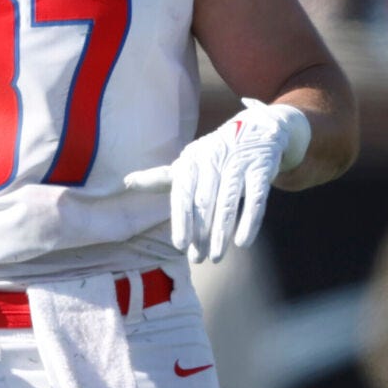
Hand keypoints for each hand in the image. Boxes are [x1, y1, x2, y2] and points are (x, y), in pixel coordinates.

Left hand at [123, 98, 309, 262]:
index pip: (183, 193)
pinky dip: (250, 221)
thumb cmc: (214, 154)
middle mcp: (213, 159)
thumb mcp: (188, 162)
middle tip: (197, 259)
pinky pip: (256, 199)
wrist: (256, 129)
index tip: (179, 245)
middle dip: (200, 232)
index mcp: (191, 160)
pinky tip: (243, 243)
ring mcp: (239, 162)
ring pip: (229, 202)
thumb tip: (126, 182)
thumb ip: (161, 177)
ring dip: (222, 233)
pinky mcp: (262, 169)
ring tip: (216, 257)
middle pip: (204, 202)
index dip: (181, 219)